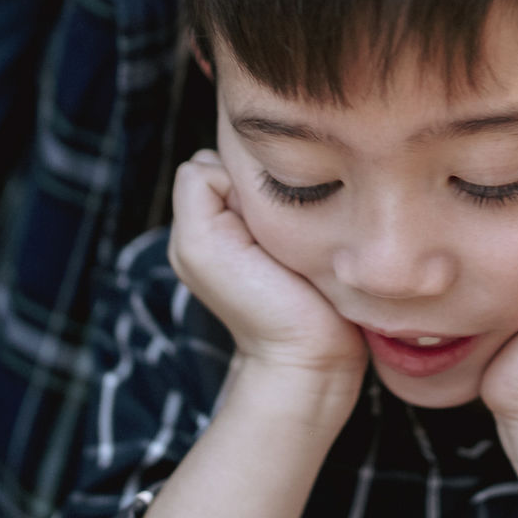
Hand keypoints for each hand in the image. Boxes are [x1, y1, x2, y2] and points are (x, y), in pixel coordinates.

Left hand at [168, 150, 365, 379]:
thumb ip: (197, 189)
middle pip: (247, 162)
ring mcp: (281, 218)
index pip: (210, 161)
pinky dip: (317, 201)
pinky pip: (316, 187)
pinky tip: (319, 232)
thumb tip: (236, 167)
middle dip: (261, 185)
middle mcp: (240, 211)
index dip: (230, 182)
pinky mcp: (319, 224)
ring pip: (282, 172)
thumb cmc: (256, 305)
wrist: (313, 355)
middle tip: (276, 228)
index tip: (249, 222)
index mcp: (205, 215)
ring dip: (292, 194)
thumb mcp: (199, 245)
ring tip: (297, 232)